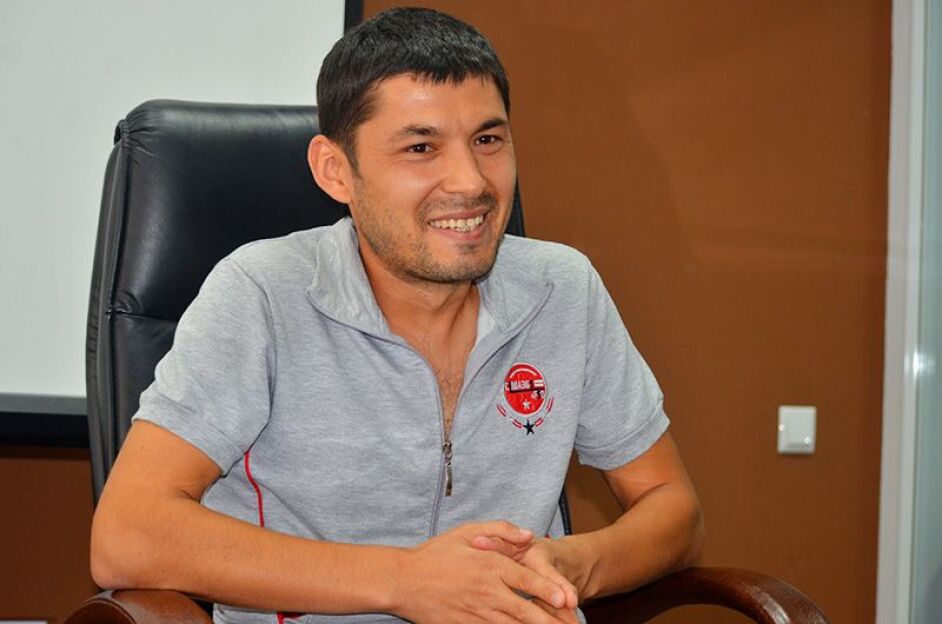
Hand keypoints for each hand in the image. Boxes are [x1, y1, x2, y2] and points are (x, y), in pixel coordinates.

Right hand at [393, 521, 574, 623]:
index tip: (568, 599)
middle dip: (552, 620)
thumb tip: (529, 534)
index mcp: (490, 566)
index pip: (528, 580)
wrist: (403, 581)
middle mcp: (487, 592)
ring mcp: (477, 613)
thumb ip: (501, 529)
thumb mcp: (467, 530)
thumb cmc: (435, 553)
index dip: (550, 591)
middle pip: (527, 611)